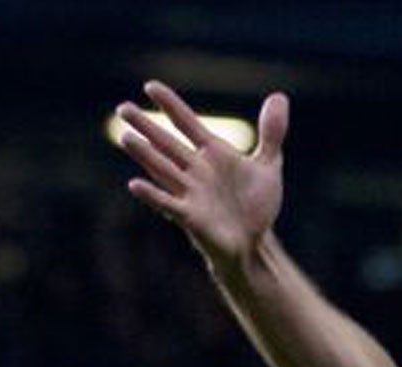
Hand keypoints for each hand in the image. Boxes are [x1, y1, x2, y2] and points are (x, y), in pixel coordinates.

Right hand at [116, 83, 287, 268]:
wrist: (254, 244)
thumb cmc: (256, 206)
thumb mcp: (268, 166)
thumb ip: (271, 133)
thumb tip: (279, 97)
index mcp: (212, 153)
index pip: (187, 123)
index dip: (171, 105)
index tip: (150, 86)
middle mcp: (195, 170)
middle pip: (166, 143)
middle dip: (145, 125)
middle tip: (122, 108)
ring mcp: (190, 192)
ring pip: (163, 169)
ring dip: (145, 154)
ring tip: (126, 137)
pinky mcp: (190, 217)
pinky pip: (168, 204)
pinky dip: (152, 195)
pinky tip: (134, 185)